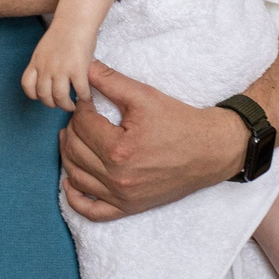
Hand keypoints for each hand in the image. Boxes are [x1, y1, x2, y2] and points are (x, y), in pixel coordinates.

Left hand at [24, 22, 97, 110]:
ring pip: (59, 98)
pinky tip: (86, 96)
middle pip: (43, 95)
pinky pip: (80, 91)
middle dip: (52, 103)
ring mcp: (61, 70)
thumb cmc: (63, 32)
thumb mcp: (45, 49)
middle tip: (60, 103)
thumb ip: (45, 63)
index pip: (27, 85)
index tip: (43, 96)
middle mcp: (46, 68)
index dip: (34, 95)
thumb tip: (51, 78)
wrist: (75, 21)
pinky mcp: (78, 70)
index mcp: (36, 62)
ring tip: (72, 105)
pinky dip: (84, 96)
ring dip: (66, 105)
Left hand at [60, 62, 244, 218]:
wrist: (210, 150)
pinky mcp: (129, 208)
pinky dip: (76, 200)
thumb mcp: (145, 96)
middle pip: (75, 151)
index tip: (87, 100)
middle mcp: (117, 178)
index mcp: (119, 149)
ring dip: (68, 157)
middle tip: (80, 117)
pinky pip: (93, 212)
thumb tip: (85, 67)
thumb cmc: (180, 122)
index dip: (80, 108)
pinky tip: (69, 183)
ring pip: (76, 178)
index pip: (82, 125)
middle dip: (72, 129)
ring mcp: (122, 197)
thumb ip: (111, 81)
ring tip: (72, 139)